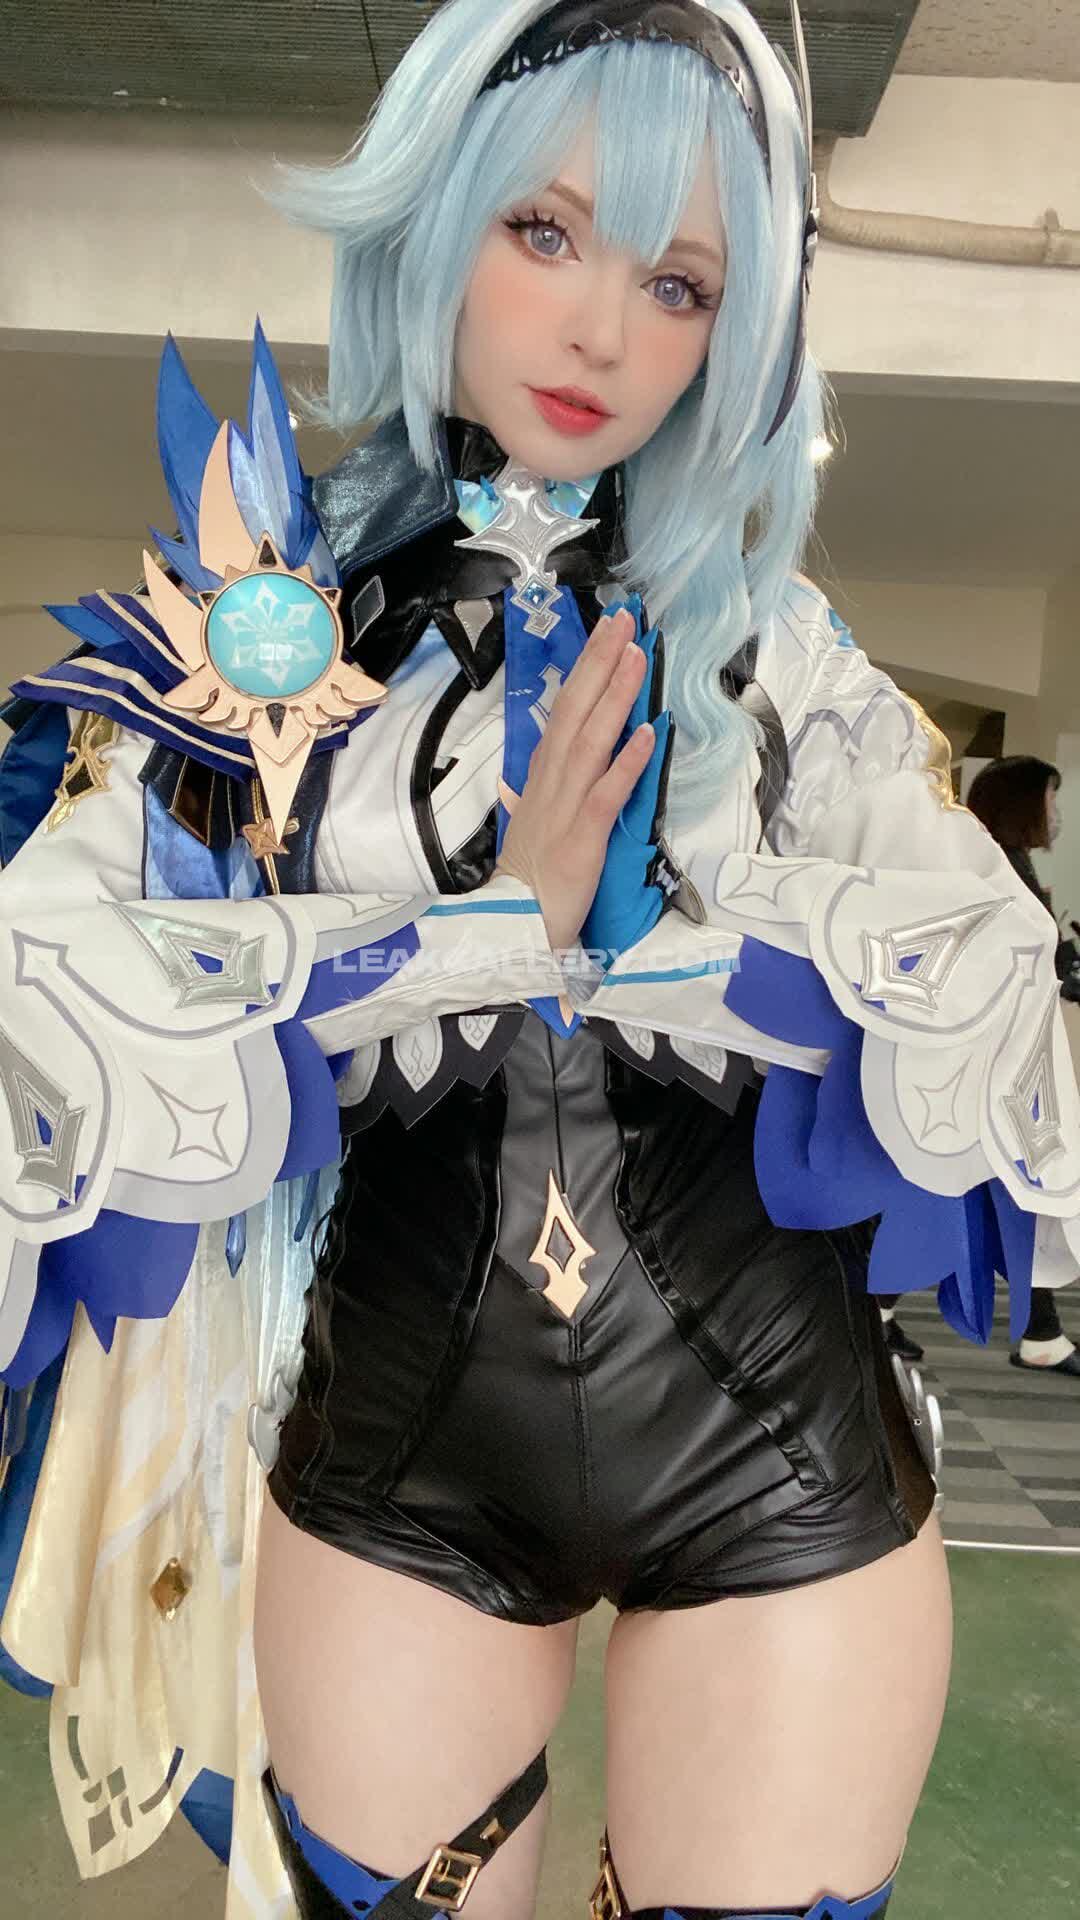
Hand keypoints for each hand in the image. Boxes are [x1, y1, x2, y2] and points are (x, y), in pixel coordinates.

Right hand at [495, 608, 654, 951]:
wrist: (510, 924)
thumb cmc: (529, 877)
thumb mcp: (538, 817)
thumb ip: (553, 783)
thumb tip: (563, 752)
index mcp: (543, 775)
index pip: (564, 709)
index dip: (586, 669)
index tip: (606, 632)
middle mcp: (552, 781)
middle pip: (575, 710)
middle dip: (601, 663)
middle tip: (624, 619)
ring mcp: (566, 807)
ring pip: (591, 740)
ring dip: (616, 696)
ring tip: (638, 656)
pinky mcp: (582, 838)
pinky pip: (607, 793)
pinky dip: (628, 761)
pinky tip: (650, 733)